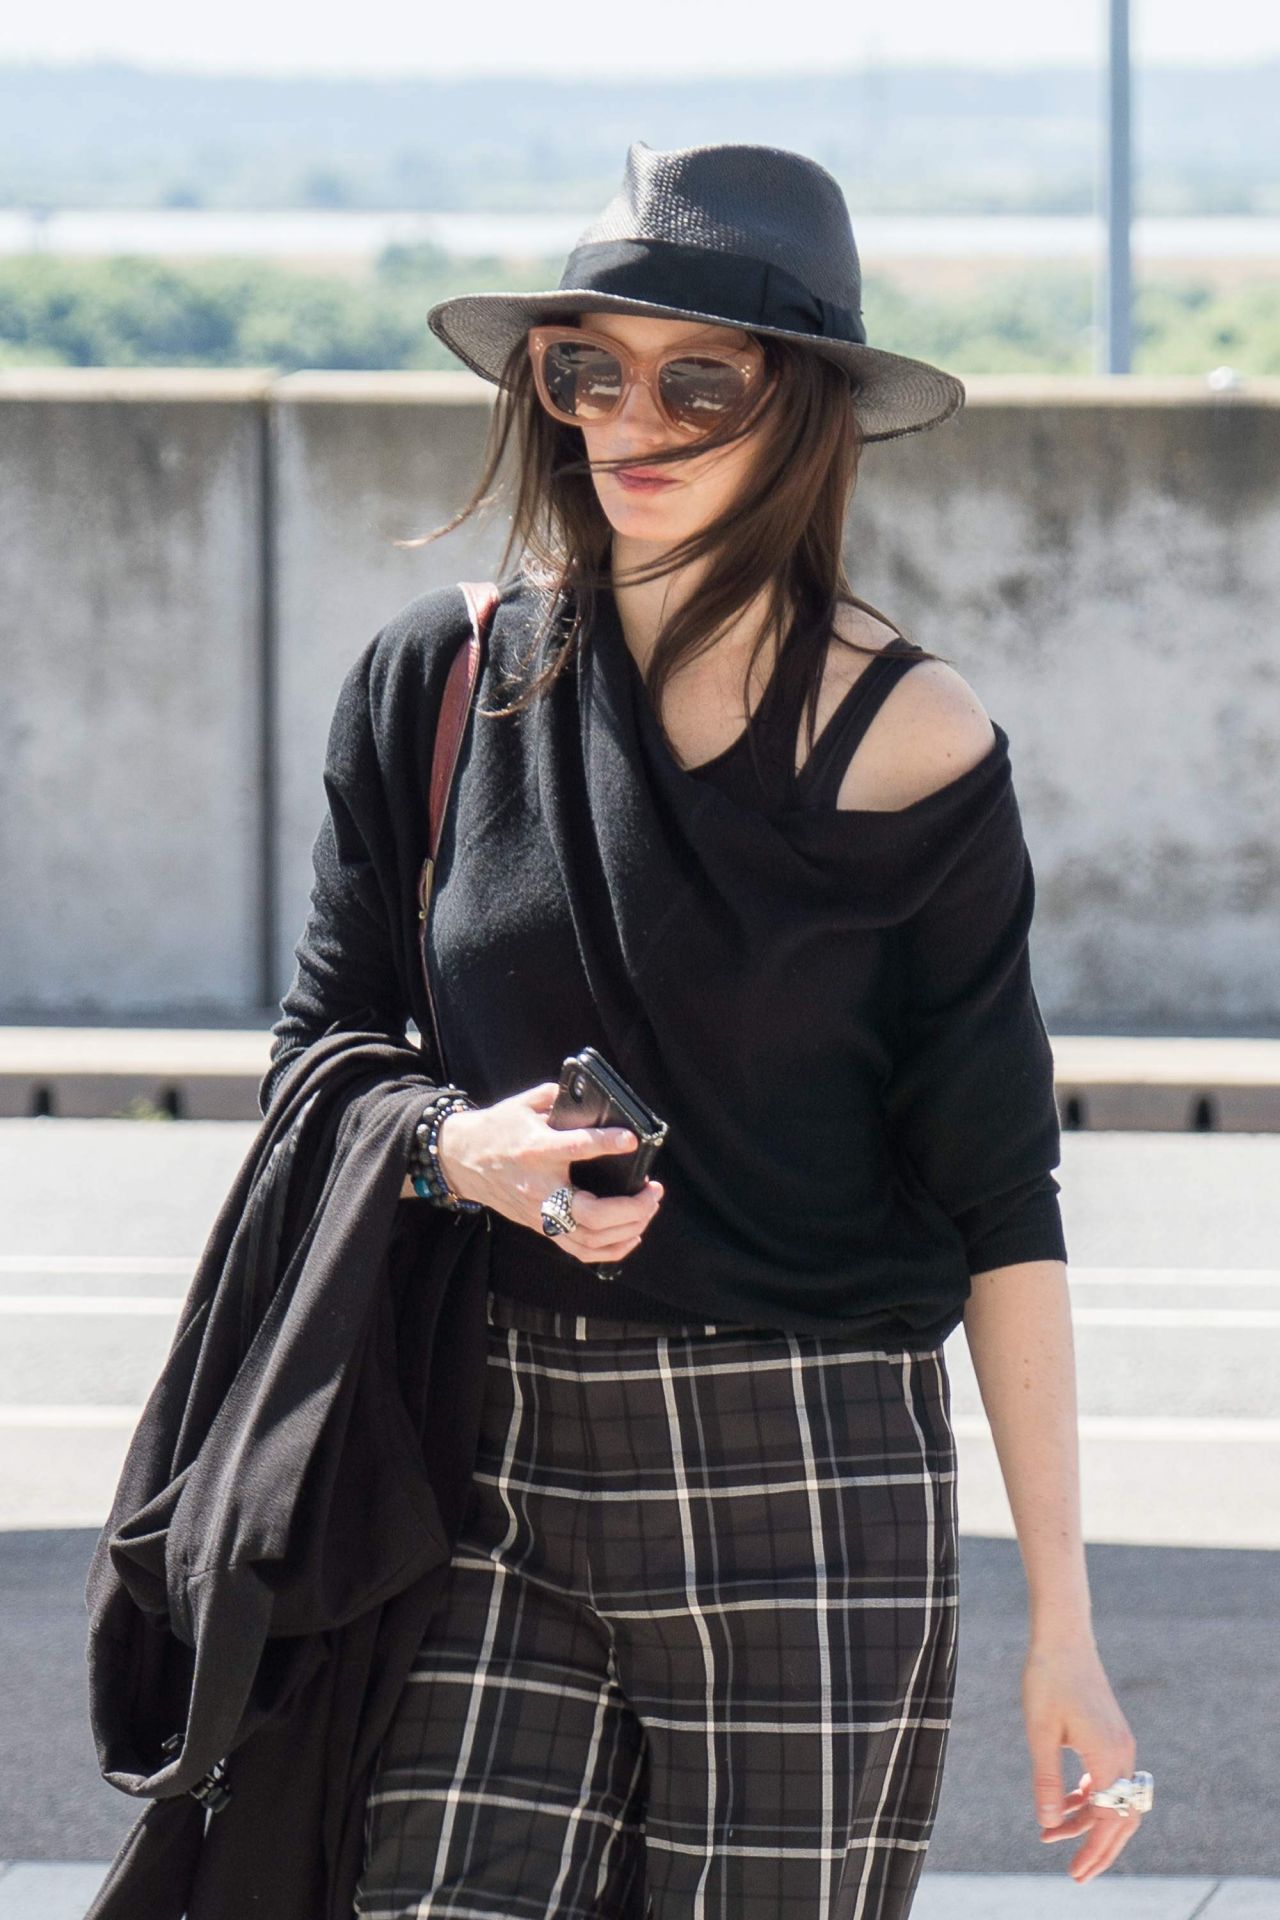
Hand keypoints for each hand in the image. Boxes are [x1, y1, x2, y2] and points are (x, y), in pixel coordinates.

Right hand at [434, 1080, 663, 1263]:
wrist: (462, 1159)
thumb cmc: (497, 1130)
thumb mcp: (524, 1104)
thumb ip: (557, 1098)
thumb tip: (591, 1095)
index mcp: (536, 1150)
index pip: (575, 1148)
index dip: (606, 1144)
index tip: (631, 1140)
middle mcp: (540, 1188)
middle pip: (590, 1214)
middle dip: (631, 1207)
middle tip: (653, 1191)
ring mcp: (540, 1214)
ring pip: (589, 1239)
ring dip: (628, 1228)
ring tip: (648, 1209)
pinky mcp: (542, 1227)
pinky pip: (580, 1250)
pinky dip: (610, 1249)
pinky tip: (631, 1235)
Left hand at [1023, 1634, 1144, 1883]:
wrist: (1064, 1637)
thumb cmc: (1047, 1678)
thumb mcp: (1040, 1732)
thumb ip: (1047, 1779)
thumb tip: (1049, 1823)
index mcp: (1109, 1755)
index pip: (1108, 1819)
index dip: (1091, 1849)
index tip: (1074, 1873)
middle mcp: (1123, 1753)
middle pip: (1122, 1817)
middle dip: (1100, 1849)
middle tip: (1077, 1874)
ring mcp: (1121, 1745)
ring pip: (1116, 1800)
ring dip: (1091, 1822)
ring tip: (1055, 1833)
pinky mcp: (1112, 1737)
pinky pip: (1109, 1780)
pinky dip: (1091, 1797)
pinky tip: (1066, 1803)